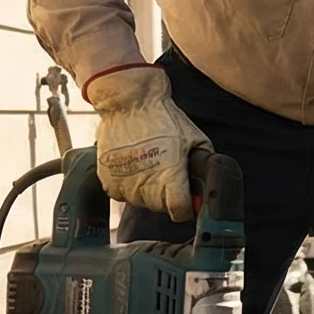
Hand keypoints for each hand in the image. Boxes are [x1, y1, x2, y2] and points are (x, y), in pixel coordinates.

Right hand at [85, 67, 208, 219]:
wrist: (128, 102)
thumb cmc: (163, 117)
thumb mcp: (194, 137)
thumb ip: (203, 163)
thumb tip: (207, 181)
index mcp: (170, 176)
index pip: (180, 211)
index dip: (185, 207)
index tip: (186, 201)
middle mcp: (146, 183)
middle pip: (159, 208)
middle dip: (166, 197)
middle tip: (166, 176)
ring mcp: (124, 182)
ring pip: (139, 202)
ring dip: (145, 191)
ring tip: (149, 167)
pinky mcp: (107, 177)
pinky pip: (119, 194)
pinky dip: (126, 186)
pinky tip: (132, 168)